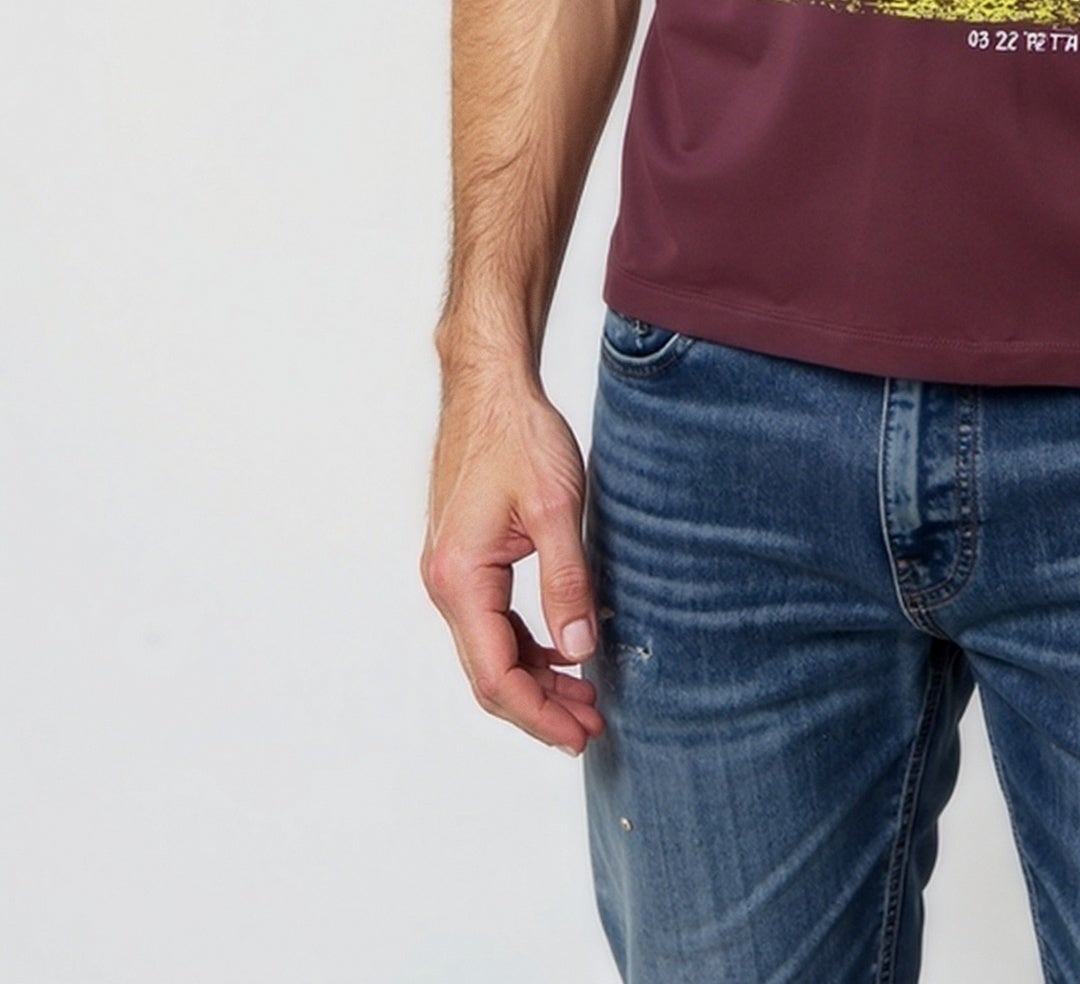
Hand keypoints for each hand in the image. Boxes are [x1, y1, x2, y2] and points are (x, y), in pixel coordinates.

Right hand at [421, 372, 604, 755]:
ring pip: (489, 651)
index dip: (538, 713)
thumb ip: (566, 581)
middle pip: (488, 674)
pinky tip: (561, 652)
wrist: (490, 388)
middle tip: (591, 726)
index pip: (495, 675)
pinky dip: (525, 647)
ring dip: (535, 679)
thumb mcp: (555, 506)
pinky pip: (491, 622)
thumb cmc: (518, 436)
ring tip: (584, 698)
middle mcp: (445, 584)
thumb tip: (579, 651)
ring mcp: (451, 573)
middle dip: (539, 707)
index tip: (579, 733)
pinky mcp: (465, 560)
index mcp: (460, 579)